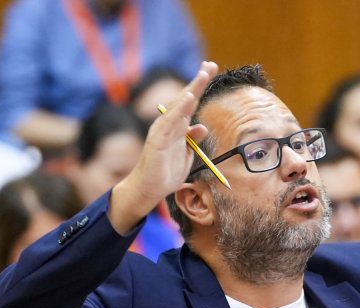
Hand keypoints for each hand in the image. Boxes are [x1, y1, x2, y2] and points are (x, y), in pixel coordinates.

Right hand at [109, 60, 218, 230]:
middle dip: (198, 82)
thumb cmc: (165, 172)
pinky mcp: (158, 140)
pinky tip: (189, 98)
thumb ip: (193, 140)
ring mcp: (162, 131)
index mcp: (176, 127)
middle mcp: (168, 124)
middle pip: (185, 98)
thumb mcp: (185, 154)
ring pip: (178, 106)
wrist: (148, 190)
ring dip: (191, 90)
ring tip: (203, 75)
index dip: (200, 86)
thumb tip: (202, 126)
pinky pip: (170, 122)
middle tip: (211, 65)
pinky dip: (179, 109)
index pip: (189, 102)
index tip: (211, 70)